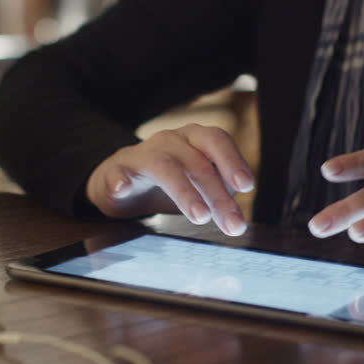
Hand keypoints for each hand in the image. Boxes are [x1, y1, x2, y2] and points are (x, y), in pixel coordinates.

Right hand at [86, 124, 253, 235]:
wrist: (123, 182)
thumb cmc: (171, 183)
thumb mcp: (201, 186)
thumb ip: (222, 194)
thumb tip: (238, 217)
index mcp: (195, 139)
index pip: (217, 141)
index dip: (233, 161)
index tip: (247, 186)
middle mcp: (171, 141)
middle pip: (197, 162)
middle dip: (217, 194)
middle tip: (232, 223)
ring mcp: (142, 154)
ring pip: (165, 167)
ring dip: (185, 192)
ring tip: (200, 216)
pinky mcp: (116, 170)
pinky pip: (117, 172)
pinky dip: (120, 179)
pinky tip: (123, 189)